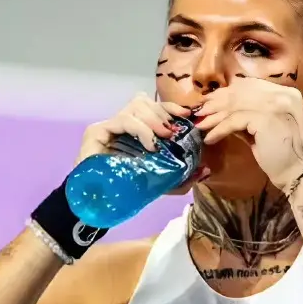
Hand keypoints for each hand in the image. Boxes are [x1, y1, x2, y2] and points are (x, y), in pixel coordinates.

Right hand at [77, 94, 205, 193]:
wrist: (99, 203)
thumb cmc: (126, 190)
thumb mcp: (161, 183)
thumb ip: (182, 177)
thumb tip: (205, 170)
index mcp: (135, 130)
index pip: (152, 106)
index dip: (170, 107)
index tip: (187, 114)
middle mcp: (120, 124)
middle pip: (143, 100)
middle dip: (162, 113)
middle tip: (171, 133)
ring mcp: (108, 126)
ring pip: (135, 105)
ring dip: (153, 119)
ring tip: (162, 138)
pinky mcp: (97, 131)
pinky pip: (124, 120)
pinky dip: (141, 130)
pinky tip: (150, 145)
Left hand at [192, 78, 302, 189]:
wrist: (298, 172)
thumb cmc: (280, 152)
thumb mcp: (261, 127)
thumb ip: (245, 114)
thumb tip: (218, 109)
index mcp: (285, 92)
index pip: (249, 86)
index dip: (226, 93)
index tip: (209, 102)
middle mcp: (282, 94)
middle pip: (239, 93)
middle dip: (216, 103)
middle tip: (199, 113)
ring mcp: (275, 104)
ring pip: (235, 106)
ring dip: (214, 117)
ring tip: (201, 126)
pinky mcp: (265, 117)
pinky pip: (234, 121)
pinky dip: (219, 130)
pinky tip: (210, 138)